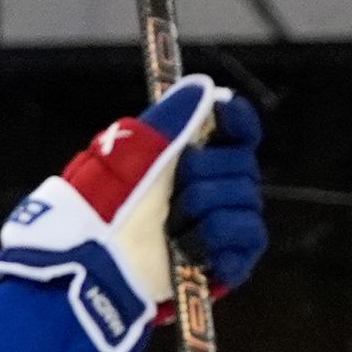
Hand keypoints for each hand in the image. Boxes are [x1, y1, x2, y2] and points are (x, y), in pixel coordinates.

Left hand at [0, 75, 249, 351]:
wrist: (101, 264)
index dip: (238, 122)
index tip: (226, 117)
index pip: (237, 129)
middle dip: (207, 177)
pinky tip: (196, 250)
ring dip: (207, 213)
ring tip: (175, 231)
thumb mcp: (135, 151)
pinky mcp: (230, 261)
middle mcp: (212, 186)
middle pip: (243, 164)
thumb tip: (207, 88)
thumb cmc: (106, 206)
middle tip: (174, 194)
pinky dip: (223, 240)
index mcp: (190, 154)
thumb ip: (173, 118)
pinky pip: (250, 236)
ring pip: (247, 201)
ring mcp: (224, 226)